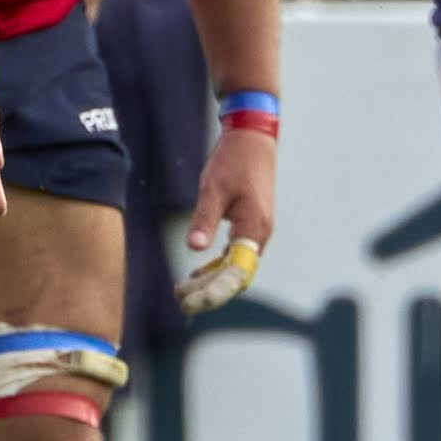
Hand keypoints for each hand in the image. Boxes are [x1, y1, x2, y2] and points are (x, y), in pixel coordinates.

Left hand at [178, 124, 275, 311]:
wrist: (252, 139)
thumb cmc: (232, 162)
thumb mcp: (213, 188)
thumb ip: (204, 219)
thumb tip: (195, 247)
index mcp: (254, 227)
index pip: (236, 273)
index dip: (215, 291)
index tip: (192, 300)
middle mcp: (259, 233)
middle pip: (237, 275)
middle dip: (210, 290)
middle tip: (181, 299)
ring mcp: (257, 230)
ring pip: (237, 267)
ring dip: (213, 280)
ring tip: (185, 290)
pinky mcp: (251, 225)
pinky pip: (236, 255)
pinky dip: (218, 266)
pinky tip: (199, 272)